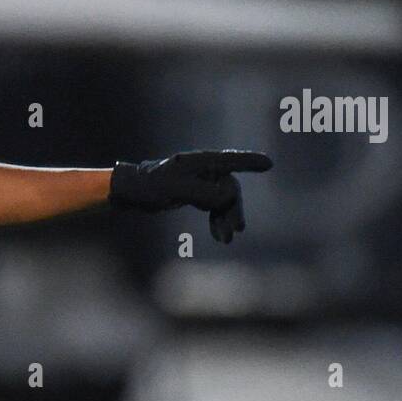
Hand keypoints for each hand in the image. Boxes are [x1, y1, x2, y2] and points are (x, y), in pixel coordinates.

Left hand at [109, 149, 272, 243]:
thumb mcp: (176, 188)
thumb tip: (229, 197)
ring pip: (224, 200)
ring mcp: (202, 181)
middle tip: (237, 229)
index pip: (231, 161)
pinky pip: (215, 207)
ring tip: (226, 239)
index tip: (269, 165)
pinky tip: (220, 236)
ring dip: (226, 219)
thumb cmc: (151, 185)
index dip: (250, 162)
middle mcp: (204, 168)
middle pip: (230, 188)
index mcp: (201, 161)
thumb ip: (204, 191)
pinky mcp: (197, 193)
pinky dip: (218, 220)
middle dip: (234, 209)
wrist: (132, 192)